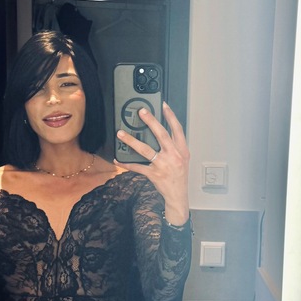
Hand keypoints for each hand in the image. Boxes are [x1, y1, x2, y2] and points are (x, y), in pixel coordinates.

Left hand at [115, 101, 189, 225]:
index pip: (177, 129)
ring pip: (146, 150)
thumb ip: (174, 146)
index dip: (171, 116)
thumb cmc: (179, 176)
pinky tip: (118, 160)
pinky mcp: (154, 174)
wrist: (178, 195)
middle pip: (161, 135)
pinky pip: (137, 167)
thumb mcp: (183, 159)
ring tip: (121, 133)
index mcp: (182, 150)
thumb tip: (161, 131)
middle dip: (151, 122)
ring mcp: (163, 165)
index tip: (163, 105)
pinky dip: (126, 164)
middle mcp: (173, 156)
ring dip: (131, 141)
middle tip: (141, 112)